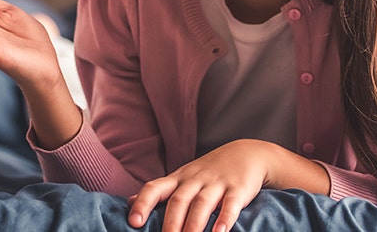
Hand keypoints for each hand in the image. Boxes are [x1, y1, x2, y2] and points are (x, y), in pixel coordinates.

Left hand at [127, 139, 289, 231]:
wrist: (246, 153)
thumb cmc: (208, 172)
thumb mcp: (181, 178)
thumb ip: (159, 191)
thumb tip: (130, 202)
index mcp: (177, 179)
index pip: (154, 188)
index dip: (143, 204)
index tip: (134, 222)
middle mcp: (194, 180)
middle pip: (178, 200)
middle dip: (170, 222)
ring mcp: (216, 183)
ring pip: (202, 203)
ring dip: (194, 224)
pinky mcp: (238, 188)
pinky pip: (231, 204)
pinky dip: (225, 218)